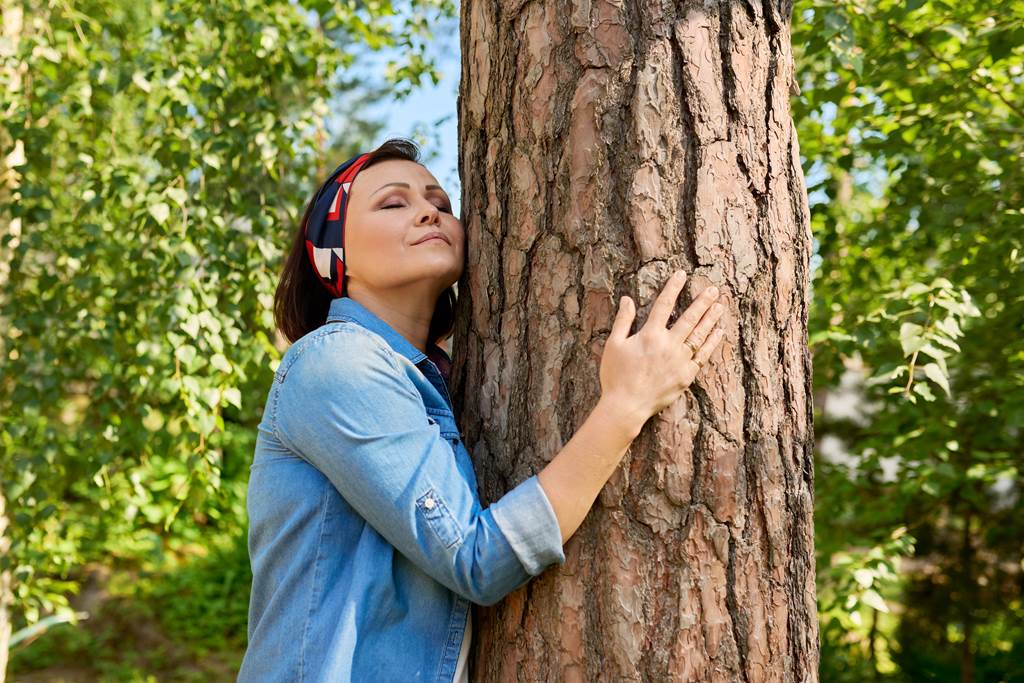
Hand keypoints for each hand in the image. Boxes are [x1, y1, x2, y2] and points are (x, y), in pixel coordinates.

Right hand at [599, 269, 726, 425]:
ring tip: (720, 306)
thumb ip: (623, 320)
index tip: (682, 274)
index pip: (664, 305)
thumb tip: (627, 299)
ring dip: (711, 319)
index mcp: (650, 335)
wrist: (627, 406)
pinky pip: (703, 356)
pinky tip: (719, 332)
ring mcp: (680, 361)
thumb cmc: (616, 376)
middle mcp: (668, 345)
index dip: (673, 288)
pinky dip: (712, 343)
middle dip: (702, 301)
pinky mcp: (686, 376)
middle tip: (713, 289)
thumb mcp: (614, 345)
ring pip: (700, 335)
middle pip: (689, 318)